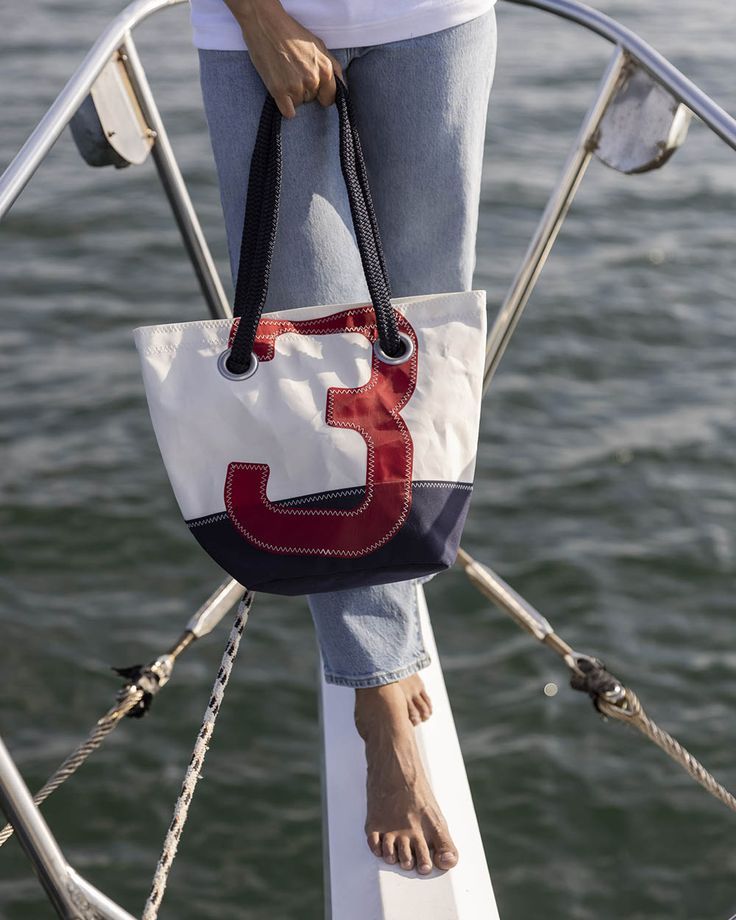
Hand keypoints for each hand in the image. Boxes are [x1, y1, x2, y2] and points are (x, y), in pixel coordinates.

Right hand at [226, 0, 343, 117]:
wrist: (266, 24)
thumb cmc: (291, 33)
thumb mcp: (319, 46)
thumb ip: (332, 67)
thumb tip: (340, 85)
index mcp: (325, 69)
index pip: (330, 98)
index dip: (322, 94)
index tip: (315, 90)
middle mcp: (313, 80)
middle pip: (312, 100)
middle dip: (305, 90)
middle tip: (293, 73)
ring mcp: (296, 87)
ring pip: (299, 103)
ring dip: (292, 95)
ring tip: (284, 76)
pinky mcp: (280, 92)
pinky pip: (288, 112)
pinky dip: (285, 106)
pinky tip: (281, 92)